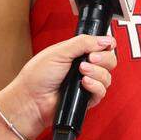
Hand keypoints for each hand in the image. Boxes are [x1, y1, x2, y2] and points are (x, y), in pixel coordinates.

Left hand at [0, 34, 117, 138]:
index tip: (106, 45)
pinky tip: (84, 83)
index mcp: (77, 53)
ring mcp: (87, 83)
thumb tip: (105, 40)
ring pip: (107, 76)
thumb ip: (83, 43)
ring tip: (81, 71)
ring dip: (97, 72)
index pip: (101, 46)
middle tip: (90, 58)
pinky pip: (102, 92)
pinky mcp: (87, 99)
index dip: (106, 45)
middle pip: (109, 60)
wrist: (31, 99)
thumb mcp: (60, 51)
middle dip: (103, 58)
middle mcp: (84, 68)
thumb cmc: (37, 76)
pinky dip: (95, 86)